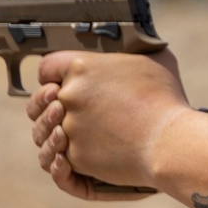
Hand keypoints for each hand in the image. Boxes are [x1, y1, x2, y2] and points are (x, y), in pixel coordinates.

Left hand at [26, 50, 190, 199]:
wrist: (169, 142)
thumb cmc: (166, 100)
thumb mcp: (157, 60)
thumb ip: (139, 51)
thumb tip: (144, 45)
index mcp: (82, 67)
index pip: (46, 67)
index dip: (50, 75)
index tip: (57, 82)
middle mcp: (69, 96)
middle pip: (38, 103)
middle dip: (46, 107)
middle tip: (60, 111)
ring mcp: (69, 127)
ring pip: (45, 133)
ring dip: (53, 135)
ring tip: (68, 136)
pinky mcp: (75, 156)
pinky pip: (58, 160)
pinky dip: (64, 162)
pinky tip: (72, 158)